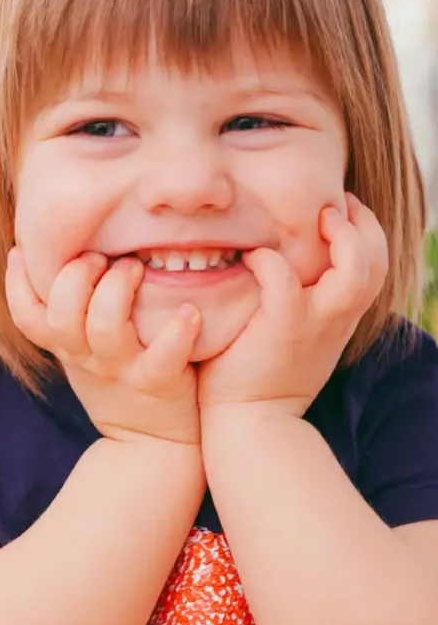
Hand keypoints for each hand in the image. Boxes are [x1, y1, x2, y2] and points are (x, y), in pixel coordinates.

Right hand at [5, 247, 201, 443]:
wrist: (150, 445)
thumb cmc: (115, 381)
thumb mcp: (79, 353)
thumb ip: (68, 314)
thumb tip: (56, 256)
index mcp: (65, 347)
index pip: (25, 317)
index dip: (16, 283)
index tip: (22, 250)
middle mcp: (86, 358)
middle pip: (62, 315)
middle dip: (76, 275)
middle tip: (99, 257)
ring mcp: (121, 370)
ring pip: (105, 328)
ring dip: (118, 289)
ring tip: (135, 267)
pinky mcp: (158, 383)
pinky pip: (164, 356)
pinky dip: (177, 331)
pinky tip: (189, 311)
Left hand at [197, 194, 387, 417]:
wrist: (248, 422)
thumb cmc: (256, 374)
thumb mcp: (290, 334)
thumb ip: (296, 301)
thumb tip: (277, 262)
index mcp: (338, 317)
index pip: (373, 267)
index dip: (366, 233)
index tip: (342, 209)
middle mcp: (335, 319)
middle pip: (377, 264)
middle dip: (364, 225)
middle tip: (336, 203)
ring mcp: (313, 325)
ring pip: (355, 273)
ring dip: (342, 238)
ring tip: (317, 217)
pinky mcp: (282, 330)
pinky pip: (284, 284)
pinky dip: (271, 262)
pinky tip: (253, 256)